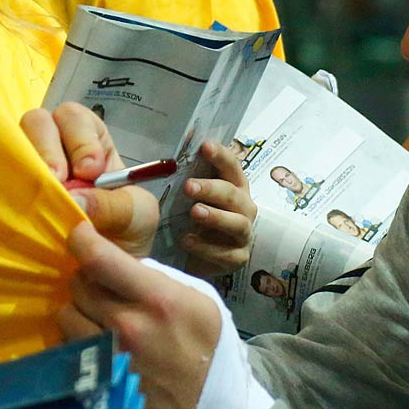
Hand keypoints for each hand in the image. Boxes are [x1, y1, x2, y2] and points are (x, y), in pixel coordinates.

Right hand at [22, 103, 159, 255]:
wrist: (107, 275)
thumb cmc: (126, 233)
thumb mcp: (135, 216)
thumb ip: (113, 204)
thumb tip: (74, 200)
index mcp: (92, 143)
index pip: (76, 118)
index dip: (80, 139)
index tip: (90, 171)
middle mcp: (56, 149)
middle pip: (38, 122)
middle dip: (48, 147)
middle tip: (58, 180)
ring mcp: (31, 171)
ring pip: (13, 145)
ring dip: (26, 166)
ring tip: (39, 198)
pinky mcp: (11, 195)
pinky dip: (8, 188)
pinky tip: (23, 211)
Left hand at [59, 223, 222, 408]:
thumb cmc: (209, 351)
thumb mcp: (201, 302)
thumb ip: (158, 278)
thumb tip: (119, 263)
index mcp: (157, 300)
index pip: (98, 257)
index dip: (81, 238)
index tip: (78, 233)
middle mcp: (126, 326)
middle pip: (78, 284)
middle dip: (86, 279)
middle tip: (101, 287)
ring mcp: (106, 358)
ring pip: (66, 315)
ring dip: (78, 312)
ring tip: (99, 319)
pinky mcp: (94, 384)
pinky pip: (66, 349)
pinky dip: (76, 341)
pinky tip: (95, 346)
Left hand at [179, 141, 255, 278]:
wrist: (198, 261)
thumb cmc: (195, 223)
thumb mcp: (189, 200)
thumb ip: (184, 181)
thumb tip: (164, 161)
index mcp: (234, 188)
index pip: (232, 167)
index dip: (220, 155)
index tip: (204, 146)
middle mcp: (244, 208)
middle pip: (233, 194)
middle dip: (212, 188)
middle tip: (188, 186)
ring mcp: (243, 235)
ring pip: (236, 223)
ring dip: (215, 216)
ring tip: (194, 212)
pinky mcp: (238, 258)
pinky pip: (226, 254)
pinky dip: (206, 248)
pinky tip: (187, 241)